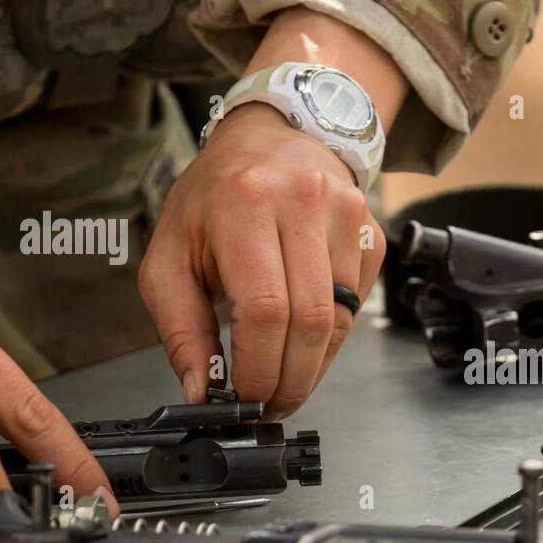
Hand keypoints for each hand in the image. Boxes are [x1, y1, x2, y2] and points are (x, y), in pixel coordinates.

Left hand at [139, 103, 384, 419]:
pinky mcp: (372, 235)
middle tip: (269, 404)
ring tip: (284, 381)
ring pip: (340, 321)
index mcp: (245, 204)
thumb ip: (180, 328)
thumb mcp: (170, 255)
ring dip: (312, 366)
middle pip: (310, 321)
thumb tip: (202, 391)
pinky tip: (303, 339)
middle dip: (290, 379)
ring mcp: (348, 216)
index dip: (260, 368)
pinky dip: (330, 339)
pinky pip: (357, 307)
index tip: (246, 399)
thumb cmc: (215, 198)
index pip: (265, 309)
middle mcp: (304, 202)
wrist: (273, 138)